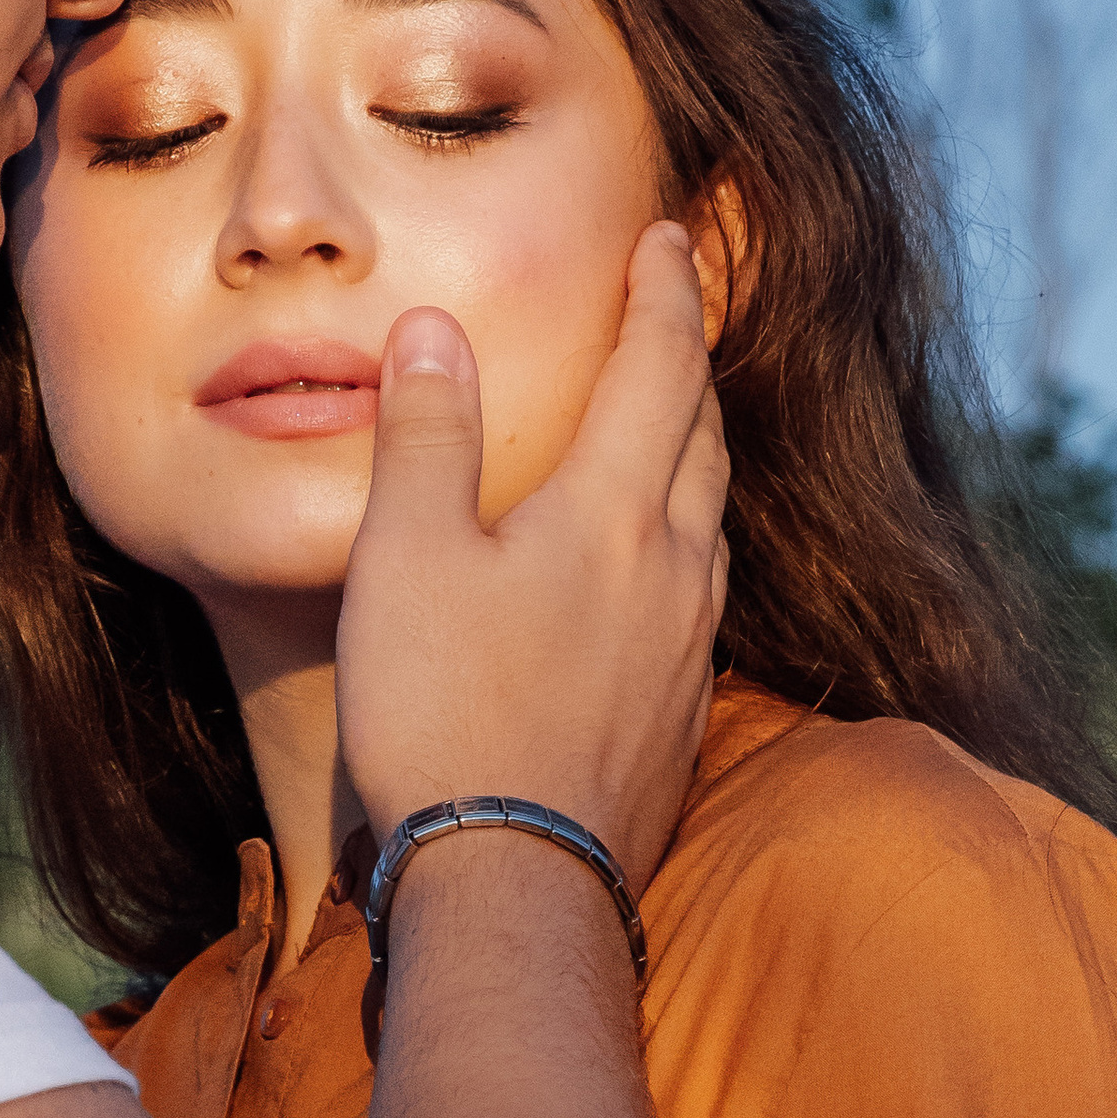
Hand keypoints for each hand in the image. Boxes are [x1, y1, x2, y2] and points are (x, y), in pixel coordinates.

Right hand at [335, 219, 728, 892]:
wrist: (514, 881)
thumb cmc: (444, 713)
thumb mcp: (407, 558)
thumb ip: (425, 435)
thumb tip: (431, 328)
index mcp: (610, 510)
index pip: (659, 367)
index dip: (664, 291)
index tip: (666, 236)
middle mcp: (673, 567)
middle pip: (703, 435)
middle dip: (690, 360)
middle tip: (677, 310)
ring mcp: (687, 647)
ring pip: (709, 517)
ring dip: (695, 450)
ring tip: (672, 423)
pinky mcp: (680, 714)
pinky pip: (699, 594)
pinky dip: (683, 539)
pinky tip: (655, 566)